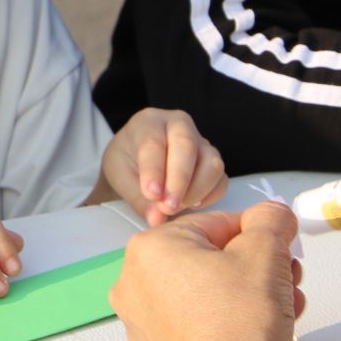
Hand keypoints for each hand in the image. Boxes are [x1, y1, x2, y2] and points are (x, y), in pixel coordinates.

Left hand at [99, 107, 227, 225]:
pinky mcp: (213, 162)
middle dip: (179, 180)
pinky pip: (221, 180)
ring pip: (211, 164)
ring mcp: (202, 143)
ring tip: (175, 207)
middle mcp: (179, 127)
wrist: (136, 159)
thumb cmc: (127, 160)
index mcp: (150, 122)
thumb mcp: (120, 175)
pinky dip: (209, 196)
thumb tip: (157, 218)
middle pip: (187, 147)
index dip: (154, 171)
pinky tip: (191, 204)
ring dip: (196, 191)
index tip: (152, 194)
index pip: (154, 143)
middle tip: (168, 207)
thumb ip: (137, 197)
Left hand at [111, 203, 302, 340]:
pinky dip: (229, 314)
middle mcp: (132, 279)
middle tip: (287, 275)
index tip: (283, 246)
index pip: (214, 223)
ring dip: (250, 289)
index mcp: (149, 247)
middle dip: (256, 264)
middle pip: (209, 257)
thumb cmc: (241, 316)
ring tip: (286, 301)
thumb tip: (270, 213)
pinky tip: (265, 323)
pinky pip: (196, 316)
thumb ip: (269, 220)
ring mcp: (140, 315)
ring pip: (206, 288)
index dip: (257, 233)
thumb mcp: (265, 251)